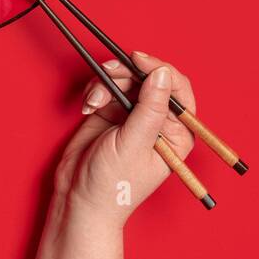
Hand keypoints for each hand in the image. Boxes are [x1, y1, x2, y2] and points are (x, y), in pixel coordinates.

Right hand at [55, 50, 195, 226]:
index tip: (139, 60)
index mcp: (176, 134)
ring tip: (95, 100)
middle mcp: (158, 122)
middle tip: (109, 72)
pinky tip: (89, 105)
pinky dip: (96, 89)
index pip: (178, 90)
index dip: (160, 70)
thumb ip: (149, 108)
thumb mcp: (134, 144)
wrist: (79, 198)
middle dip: (127, 73)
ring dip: (107, 81)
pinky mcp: (113, 111)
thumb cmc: (114, 185)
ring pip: (127, 78)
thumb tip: (162, 74)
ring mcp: (134, 115)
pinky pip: (108, 85)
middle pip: (150, 78)